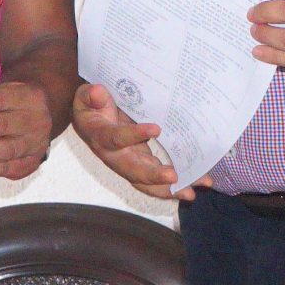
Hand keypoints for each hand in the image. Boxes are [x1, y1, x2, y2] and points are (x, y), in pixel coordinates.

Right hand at [71, 82, 208, 201]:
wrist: (91, 120)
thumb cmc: (91, 106)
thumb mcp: (87, 96)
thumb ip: (91, 95)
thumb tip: (99, 92)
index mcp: (101, 137)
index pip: (117, 138)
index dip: (133, 135)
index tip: (156, 129)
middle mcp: (115, 156)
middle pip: (133, 171)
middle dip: (154, 175)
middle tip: (174, 177)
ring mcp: (129, 163)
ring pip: (147, 182)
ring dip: (169, 189)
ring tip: (190, 192)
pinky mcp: (142, 164)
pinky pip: (157, 180)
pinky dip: (175, 184)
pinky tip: (197, 183)